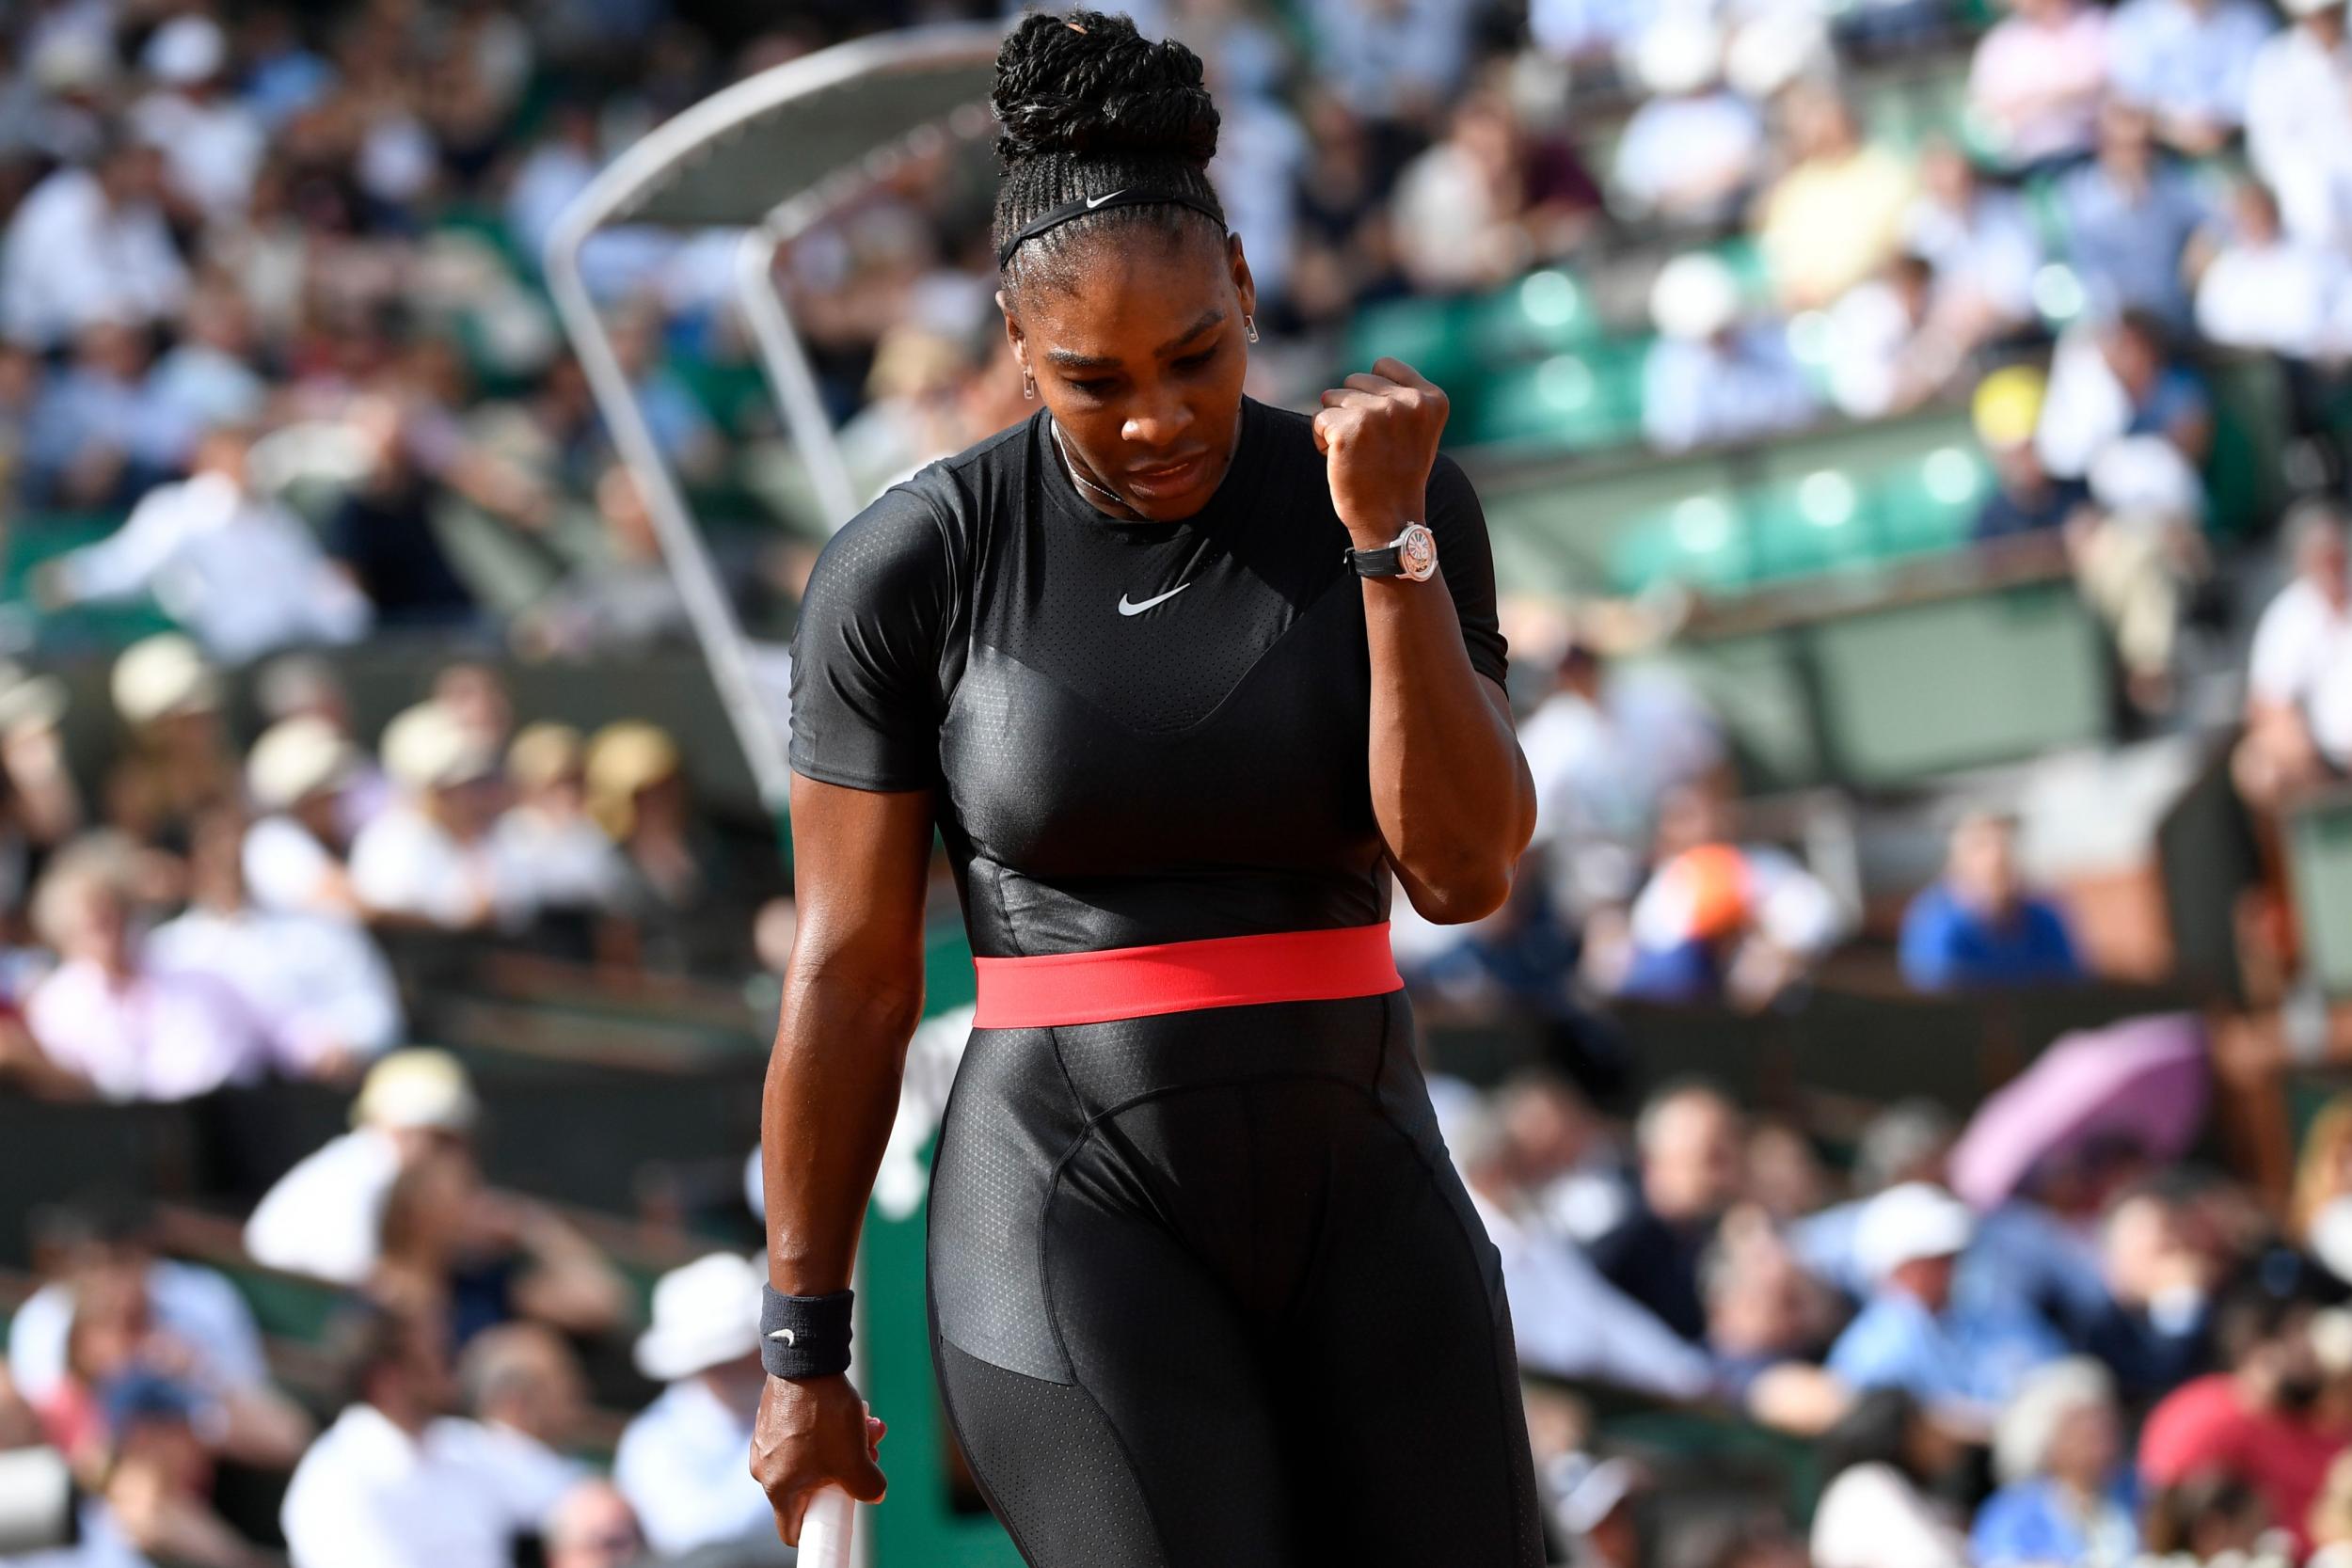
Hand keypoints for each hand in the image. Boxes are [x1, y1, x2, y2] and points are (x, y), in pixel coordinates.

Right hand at [750, 1373, 886, 1546]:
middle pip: (812, 1487)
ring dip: (845, 1445)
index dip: (818, 1528)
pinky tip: (854, 1410)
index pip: (793, 1530)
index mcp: (779, 1487)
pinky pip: (805, 1436)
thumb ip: (867, 1487)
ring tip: (870, 1425)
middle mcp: (766, 1468)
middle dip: (847, 1472)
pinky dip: (830, 1429)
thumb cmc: (823, 1415)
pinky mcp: (775, 1419)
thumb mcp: (854, 1459)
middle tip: (871, 1452)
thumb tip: (875, 1494)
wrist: (806, 1361)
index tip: (841, 1513)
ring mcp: (768, 1442)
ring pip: (815, 1457)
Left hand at [1312, 357, 1448, 540]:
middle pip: (1355, 380)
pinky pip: (1318, 419)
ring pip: (1332, 397)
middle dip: (1353, 409)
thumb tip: (1364, 374)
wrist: (1391, 520)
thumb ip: (1400, 397)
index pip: (1383, 365)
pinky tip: (1341, 460)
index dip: (1373, 393)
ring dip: (1336, 423)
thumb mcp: (1416, 429)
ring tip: (1357, 452)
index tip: (1384, 427)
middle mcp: (1408, 402)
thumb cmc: (1398, 474)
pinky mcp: (1349, 429)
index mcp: (1431, 399)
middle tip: (1370, 445)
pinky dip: (1321, 440)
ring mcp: (1378, 414)